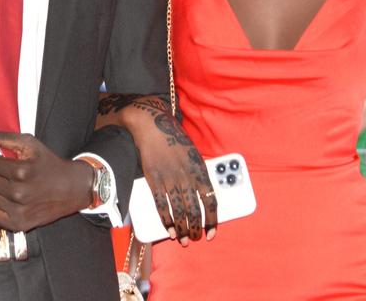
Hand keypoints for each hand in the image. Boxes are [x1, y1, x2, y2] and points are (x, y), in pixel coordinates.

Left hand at [0, 131, 92, 231]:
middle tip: (7, 175)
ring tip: (10, 188)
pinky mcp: (19, 223)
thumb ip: (2, 138)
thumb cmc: (51, 165)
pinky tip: (9, 202)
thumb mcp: (30, 144)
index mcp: (20, 171)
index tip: (2, 162)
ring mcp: (18, 210)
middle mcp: (19, 192)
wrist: (72, 187)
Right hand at [129, 98, 215, 245]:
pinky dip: (166, 220)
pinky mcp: (154, 181)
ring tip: (184, 239)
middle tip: (195, 238)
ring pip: (179, 211)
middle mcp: (187, 177)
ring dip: (182, 229)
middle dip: (196, 228)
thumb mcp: (194, 155)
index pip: (211, 201)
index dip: (212, 220)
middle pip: (194, 210)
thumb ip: (199, 175)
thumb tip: (203, 197)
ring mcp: (170, 179)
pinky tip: (170, 231)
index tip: (212, 232)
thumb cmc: (175, 141)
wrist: (153, 127)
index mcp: (200, 170)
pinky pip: (161, 205)